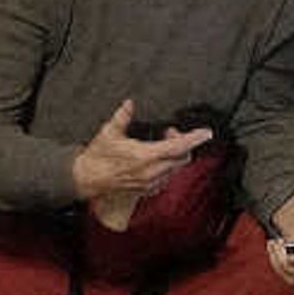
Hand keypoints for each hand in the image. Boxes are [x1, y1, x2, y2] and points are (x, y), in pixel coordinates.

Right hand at [68, 98, 210, 211]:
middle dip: (182, 143)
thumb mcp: (108, 132)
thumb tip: (130, 103)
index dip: (193, 139)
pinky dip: (167, 166)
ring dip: (174, 155)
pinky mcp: (147, 190)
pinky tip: (156, 159)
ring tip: (160, 144)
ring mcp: (150, 183)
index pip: (177, 147)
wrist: (87, 179)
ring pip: (175, 168)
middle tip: (170, 132)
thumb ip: (122, 116)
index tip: (206, 133)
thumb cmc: (97, 156)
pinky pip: (167, 178)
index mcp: (144, 156)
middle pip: (181, 158)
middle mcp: (150, 172)